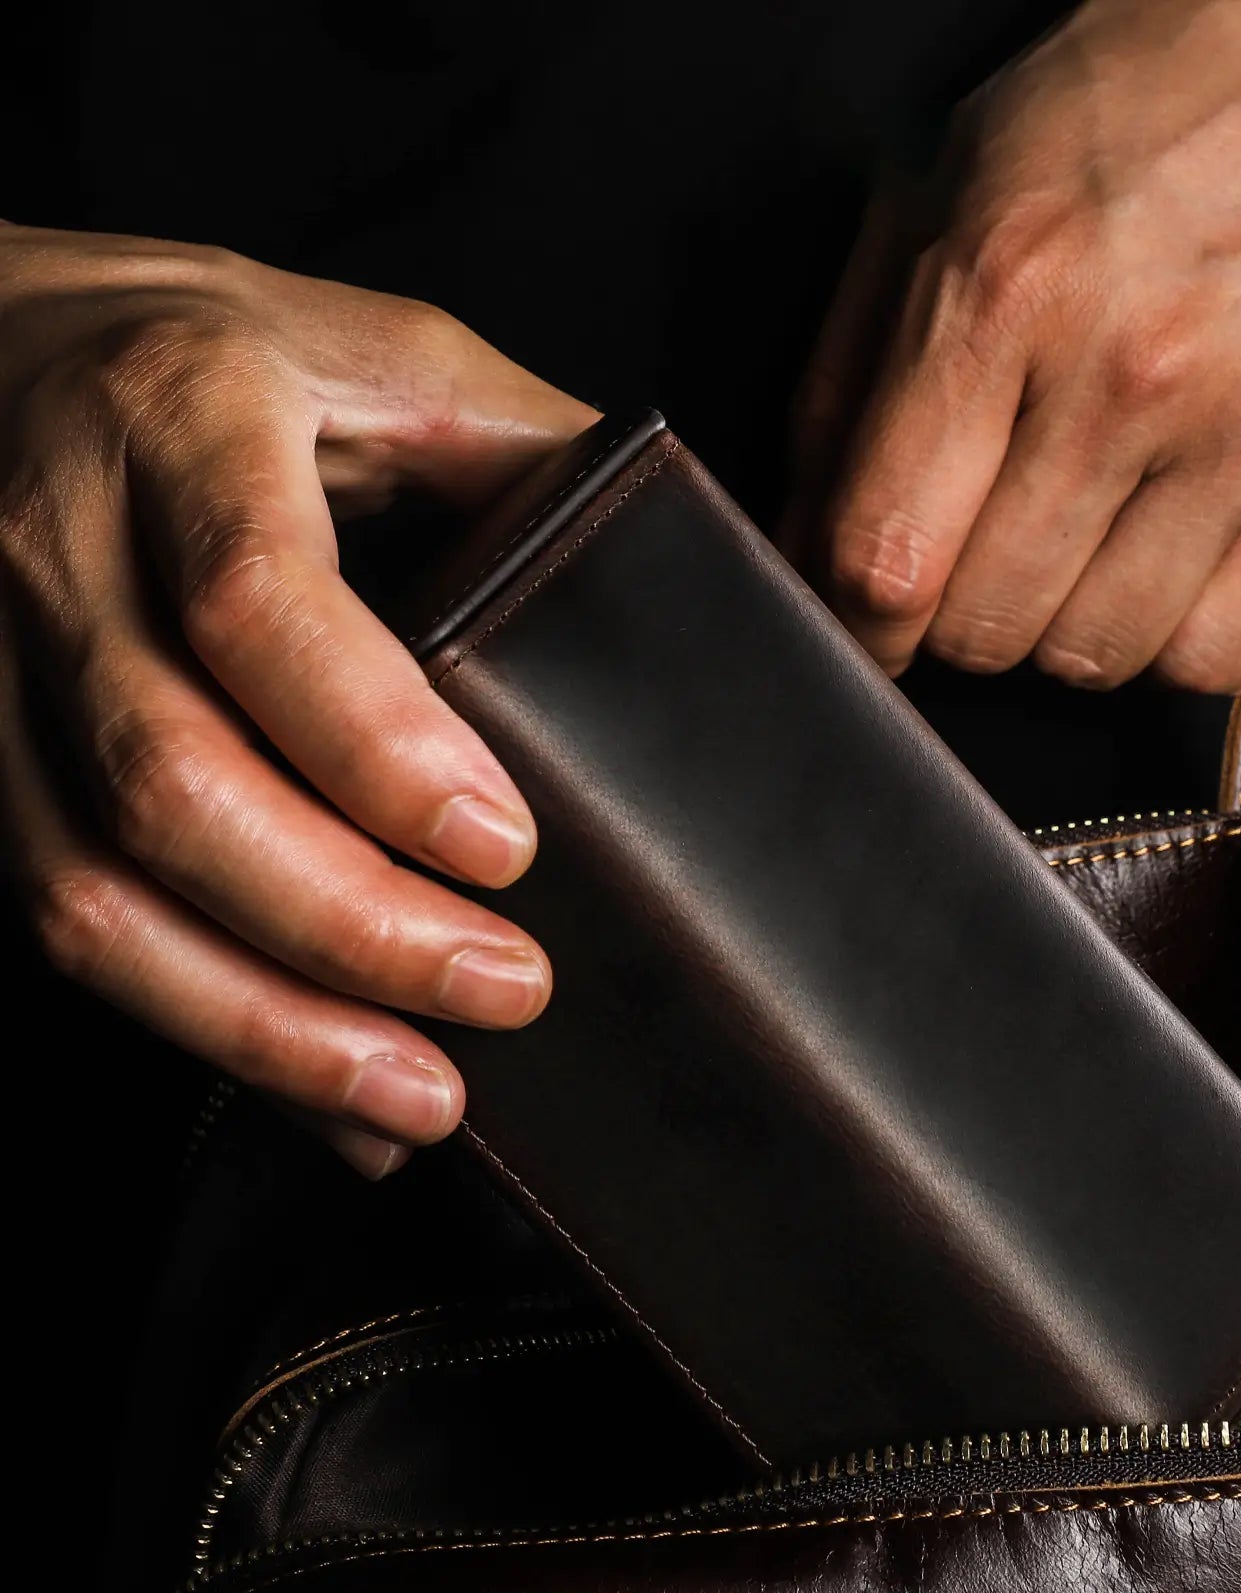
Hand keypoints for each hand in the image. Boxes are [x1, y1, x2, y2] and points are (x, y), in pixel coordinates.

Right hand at [0, 224, 595, 1175]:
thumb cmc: (218, 354)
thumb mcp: (388, 352)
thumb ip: (526, 453)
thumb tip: (682, 580)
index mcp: (182, 418)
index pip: (259, 604)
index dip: (376, 745)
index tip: (505, 847)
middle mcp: (57, 548)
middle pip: (170, 781)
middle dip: (346, 925)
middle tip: (505, 992)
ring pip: (91, 888)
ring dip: (263, 1022)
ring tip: (422, 1096)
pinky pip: (65, 925)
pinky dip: (206, 1030)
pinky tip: (325, 1094)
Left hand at [790, 0, 1240, 686]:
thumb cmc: (1129, 122)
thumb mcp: (935, 202)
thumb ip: (849, 390)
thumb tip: (805, 551)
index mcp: (1005, 288)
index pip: (886, 556)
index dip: (859, 628)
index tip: (870, 633)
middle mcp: (1133, 369)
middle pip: (988, 626)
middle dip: (967, 609)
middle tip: (998, 541)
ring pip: (1099, 658)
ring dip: (1073, 626)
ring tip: (1097, 532)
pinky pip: (1225, 659)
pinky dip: (1181, 641)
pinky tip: (1176, 560)